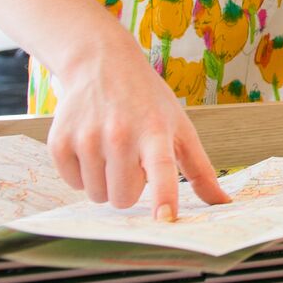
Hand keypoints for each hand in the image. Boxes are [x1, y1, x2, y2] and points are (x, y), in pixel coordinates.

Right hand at [47, 49, 229, 220]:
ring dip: (106, 181)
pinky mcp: (59, 142)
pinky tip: (90, 145)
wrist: (101, 64)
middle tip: (132, 160)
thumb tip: (222, 203)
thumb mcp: (180, 127)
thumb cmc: (147, 101)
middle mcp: (120, 134)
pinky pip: (73, 184)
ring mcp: (87, 138)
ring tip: (112, 149)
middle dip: (129, 188)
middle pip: (123, 197)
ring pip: (97, 195)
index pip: (161, 169)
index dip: (163, 196)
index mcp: (155, 131)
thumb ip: (200, 169)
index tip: (165, 219)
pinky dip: (83, 173)